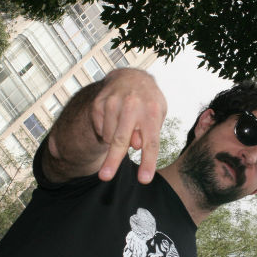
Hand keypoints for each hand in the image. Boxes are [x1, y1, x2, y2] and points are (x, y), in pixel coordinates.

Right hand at [92, 68, 166, 183]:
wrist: (130, 77)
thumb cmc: (148, 104)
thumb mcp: (157, 115)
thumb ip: (149, 133)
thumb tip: (135, 145)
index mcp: (152, 111)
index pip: (151, 142)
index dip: (148, 162)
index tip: (144, 180)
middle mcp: (132, 105)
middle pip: (121, 139)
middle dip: (113, 160)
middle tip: (105, 178)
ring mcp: (113, 103)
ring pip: (109, 137)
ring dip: (115, 142)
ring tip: (125, 127)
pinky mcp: (98, 103)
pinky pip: (101, 130)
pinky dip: (108, 133)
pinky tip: (115, 120)